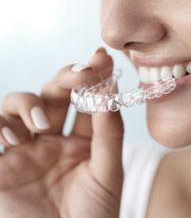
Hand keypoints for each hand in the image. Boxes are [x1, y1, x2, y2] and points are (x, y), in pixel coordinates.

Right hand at [0, 48, 123, 217]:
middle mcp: (51, 140)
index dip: (94, 77)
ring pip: (17, 106)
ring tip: (41, 127)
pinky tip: (11, 139)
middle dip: (65, 78)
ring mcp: (23, 151)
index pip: (86, 100)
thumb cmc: (94, 216)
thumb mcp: (108, 173)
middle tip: (80, 75)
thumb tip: (110, 93)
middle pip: (52, 94)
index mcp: (81, 141)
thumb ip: (109, 134)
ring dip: (27, 105)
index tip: (101, 57)